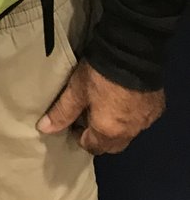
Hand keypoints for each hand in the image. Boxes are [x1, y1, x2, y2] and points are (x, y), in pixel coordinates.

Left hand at [37, 59, 164, 154]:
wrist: (132, 53)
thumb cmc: (100, 74)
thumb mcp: (76, 90)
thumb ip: (62, 112)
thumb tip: (44, 129)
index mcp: (109, 132)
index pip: (91, 147)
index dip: (79, 136)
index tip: (74, 121)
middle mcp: (130, 133)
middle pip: (111, 145)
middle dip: (98, 136)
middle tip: (88, 115)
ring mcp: (145, 121)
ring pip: (128, 134)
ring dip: (116, 127)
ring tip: (105, 106)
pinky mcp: (156, 108)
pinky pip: (141, 120)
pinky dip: (131, 115)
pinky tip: (124, 99)